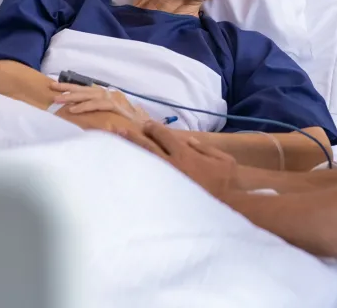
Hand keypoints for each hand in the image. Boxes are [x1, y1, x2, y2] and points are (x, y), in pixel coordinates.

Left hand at [51, 83, 152, 123]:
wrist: (148, 132)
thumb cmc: (131, 128)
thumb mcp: (111, 120)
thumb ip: (99, 117)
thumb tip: (83, 117)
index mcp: (109, 97)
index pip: (88, 90)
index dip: (72, 88)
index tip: (57, 88)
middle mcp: (111, 94)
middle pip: (86, 89)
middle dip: (67, 88)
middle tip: (51, 87)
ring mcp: (114, 99)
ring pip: (90, 94)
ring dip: (73, 96)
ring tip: (57, 100)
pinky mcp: (117, 106)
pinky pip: (97, 105)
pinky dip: (85, 106)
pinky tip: (73, 110)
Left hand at [116, 121, 238, 197]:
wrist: (224, 211)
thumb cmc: (225, 186)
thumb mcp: (225, 161)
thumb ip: (205, 148)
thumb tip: (188, 139)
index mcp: (185, 154)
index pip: (164, 136)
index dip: (154, 128)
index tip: (146, 125)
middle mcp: (170, 165)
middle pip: (146, 146)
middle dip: (131, 136)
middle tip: (116, 128)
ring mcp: (163, 181)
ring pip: (141, 161)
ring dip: (126, 150)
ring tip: (111, 142)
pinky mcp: (158, 197)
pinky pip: (141, 181)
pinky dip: (130, 173)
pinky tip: (118, 169)